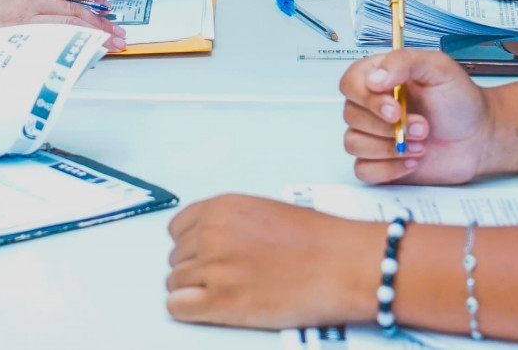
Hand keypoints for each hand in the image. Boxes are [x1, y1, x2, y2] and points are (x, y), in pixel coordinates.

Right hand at [0, 0, 127, 50]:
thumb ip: (28, 3)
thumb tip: (59, 20)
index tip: (104, 4)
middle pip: (74, 9)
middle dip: (100, 23)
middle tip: (118, 34)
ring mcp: (23, 19)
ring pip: (69, 28)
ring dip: (94, 38)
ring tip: (110, 46)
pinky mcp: (18, 39)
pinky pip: (54, 45)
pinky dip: (73, 51)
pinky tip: (84, 56)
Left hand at [165, 195, 372, 329]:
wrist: (343, 264)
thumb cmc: (319, 241)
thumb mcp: (265, 212)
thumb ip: (232, 223)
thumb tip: (216, 240)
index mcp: (221, 208)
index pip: (177, 228)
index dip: (190, 245)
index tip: (201, 254)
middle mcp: (211, 233)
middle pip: (176, 257)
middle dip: (194, 268)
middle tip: (220, 277)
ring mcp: (213, 267)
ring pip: (174, 282)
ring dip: (193, 290)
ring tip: (221, 294)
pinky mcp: (220, 301)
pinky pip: (177, 307)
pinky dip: (187, 310)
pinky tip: (207, 309)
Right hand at [340, 49, 495, 184]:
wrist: (479, 138)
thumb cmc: (460, 102)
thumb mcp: (439, 68)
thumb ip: (405, 62)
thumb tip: (374, 77)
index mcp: (380, 78)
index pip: (350, 83)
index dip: (367, 98)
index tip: (394, 108)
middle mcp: (372, 106)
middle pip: (351, 115)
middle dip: (388, 126)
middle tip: (422, 127)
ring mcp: (373, 135)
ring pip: (354, 143)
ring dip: (390, 147)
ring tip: (421, 144)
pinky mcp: (379, 162)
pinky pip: (363, 170)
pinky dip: (388, 168)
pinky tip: (412, 161)